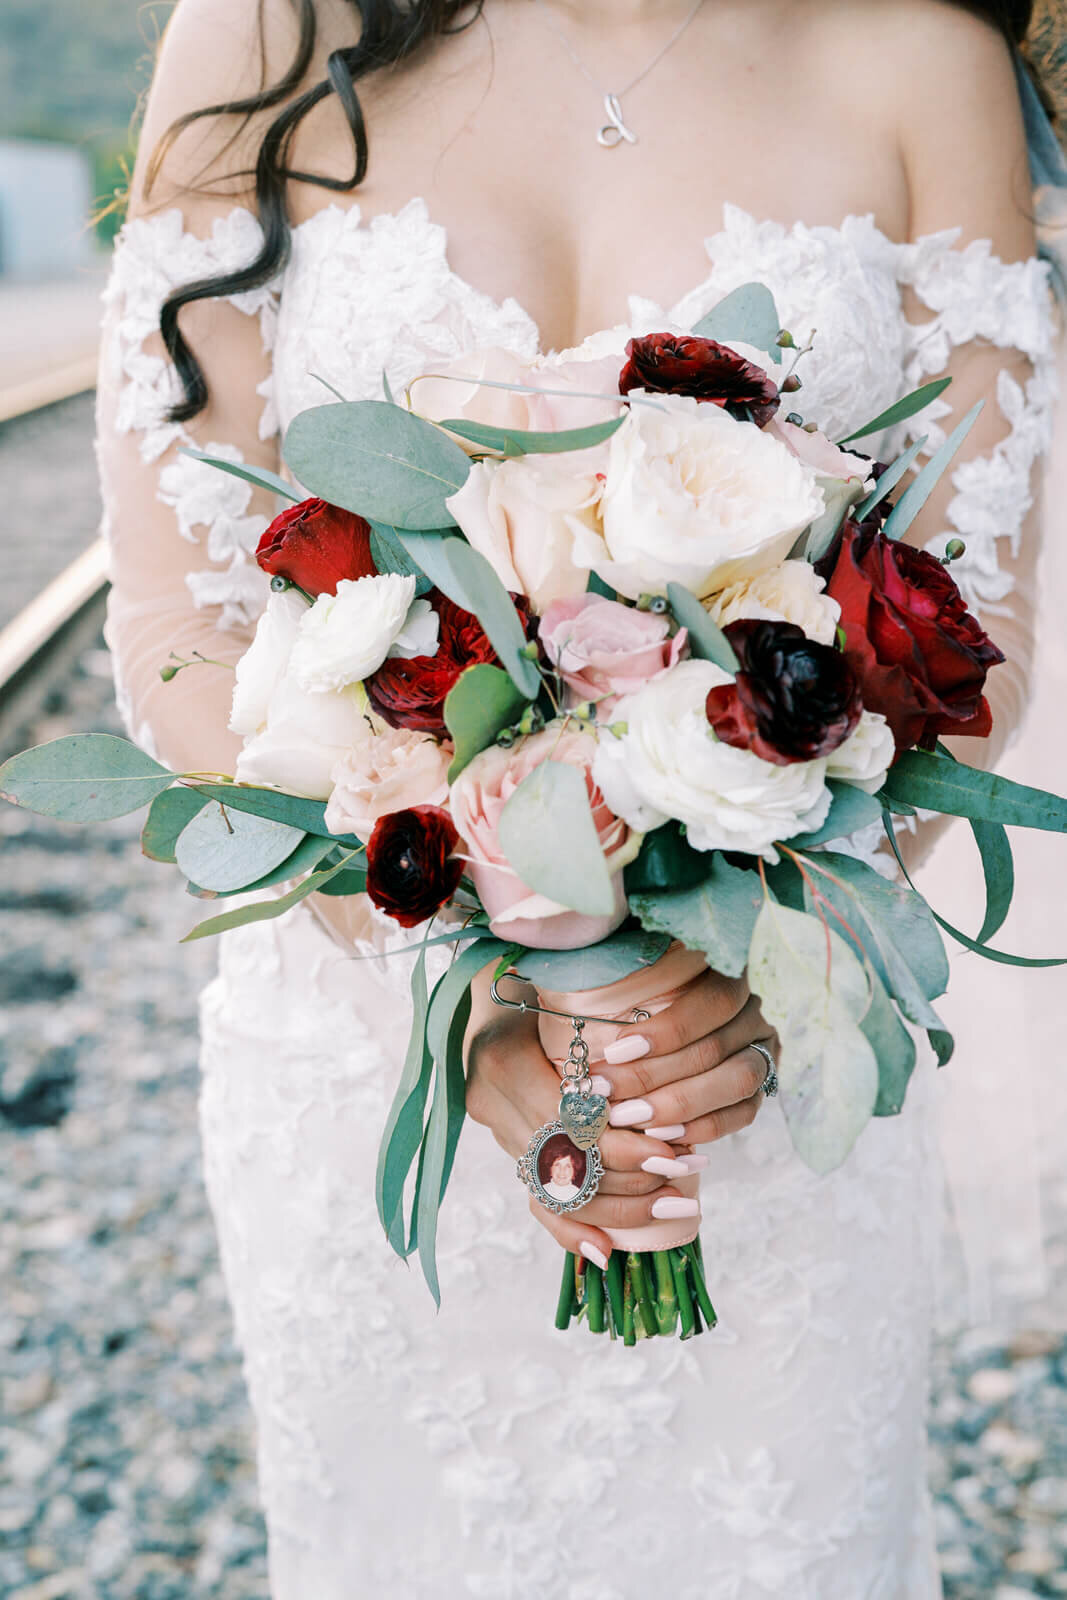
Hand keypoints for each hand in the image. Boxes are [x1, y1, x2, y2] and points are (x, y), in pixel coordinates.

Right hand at [464, 969, 697, 1266]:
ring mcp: (491, 1130)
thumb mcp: (574, 1006)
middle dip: (631, 1178)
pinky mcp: (503, 1148)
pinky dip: (571, 1231)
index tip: (674, 1151)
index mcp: (504, 1061)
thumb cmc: (551, 995)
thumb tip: (665, 1099)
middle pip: (565, 1162)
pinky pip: (535, 1202)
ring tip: (674, 1202)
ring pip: (555, 1191)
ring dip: (619, 1206)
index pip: (569, 1124)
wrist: (498, 1000)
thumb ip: (608, 1043)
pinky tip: (606, 1251)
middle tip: (686, 1178)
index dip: (623, 1144)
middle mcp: (489, 1103)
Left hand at [597, 969, 776, 1145]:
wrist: (672, 1035)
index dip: (667, 1029)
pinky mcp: (762, 1088)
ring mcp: (764, 1050)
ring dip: (679, 1104)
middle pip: (714, 1048)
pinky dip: (703, 1126)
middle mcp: (754, 1011)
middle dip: (653, 1076)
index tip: (616, 1051)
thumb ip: (621, 989)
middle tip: (606, 1094)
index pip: (712, 999)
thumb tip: (575, 1010)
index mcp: (730, 973)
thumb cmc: (641, 1000)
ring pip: (736, 1081)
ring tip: (630, 1117)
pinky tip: (662, 1133)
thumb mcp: (634, 983)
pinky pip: (743, 1113)